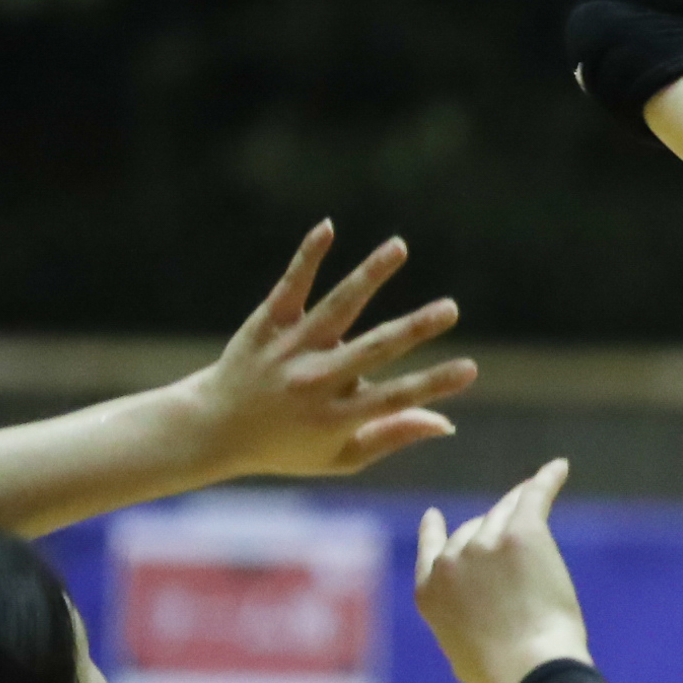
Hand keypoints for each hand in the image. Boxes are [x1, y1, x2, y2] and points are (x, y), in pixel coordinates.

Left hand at [180, 223, 478, 483]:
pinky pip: (291, 286)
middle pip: (372, 350)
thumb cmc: (285, 445)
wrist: (210, 428)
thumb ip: (392, 437)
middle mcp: (313, 382)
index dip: (434, 385)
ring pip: (336, 307)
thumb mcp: (340, 456)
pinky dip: (309, 256)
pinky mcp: (266, 324)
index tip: (471, 369)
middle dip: (414, 329)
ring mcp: (289, 350)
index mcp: (335, 418)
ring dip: (369, 275)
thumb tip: (447, 422)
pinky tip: (329, 227)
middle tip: (450, 309)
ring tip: (398, 247)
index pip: (394, 399)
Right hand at [414, 460, 591, 682]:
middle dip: (493, 527)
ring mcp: (485, 543)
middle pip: (474, 528)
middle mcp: (451, 559)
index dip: (436, 530)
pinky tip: (560, 468)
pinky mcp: (522, 533)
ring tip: (534, 489)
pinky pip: (535, 496)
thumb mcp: (460, 651)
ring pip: (505, 510)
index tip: (436, 516)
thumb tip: (472, 623)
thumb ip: (458, 622)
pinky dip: (548, 479)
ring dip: (520, 502)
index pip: (432, 548)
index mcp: (430, 590)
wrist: (528, 667)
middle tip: (515, 525)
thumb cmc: (500, 672)